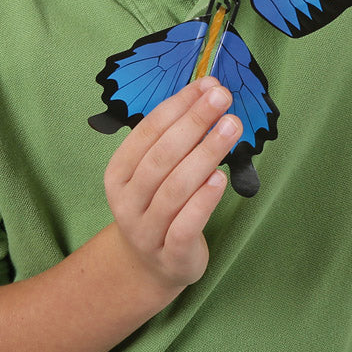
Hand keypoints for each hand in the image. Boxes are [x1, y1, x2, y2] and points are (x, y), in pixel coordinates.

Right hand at [103, 77, 241, 290]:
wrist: (150, 266)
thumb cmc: (159, 203)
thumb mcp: (157, 170)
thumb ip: (177, 134)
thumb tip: (209, 90)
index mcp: (119, 172)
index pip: (148, 131)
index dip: (179, 105)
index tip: (208, 85)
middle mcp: (127, 201)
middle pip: (162, 156)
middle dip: (195, 122)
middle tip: (223, 98)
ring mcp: (146, 231)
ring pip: (176, 188)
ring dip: (206, 153)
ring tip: (232, 127)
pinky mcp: (171, 255)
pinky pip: (186, 225)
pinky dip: (204, 200)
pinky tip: (221, 177)